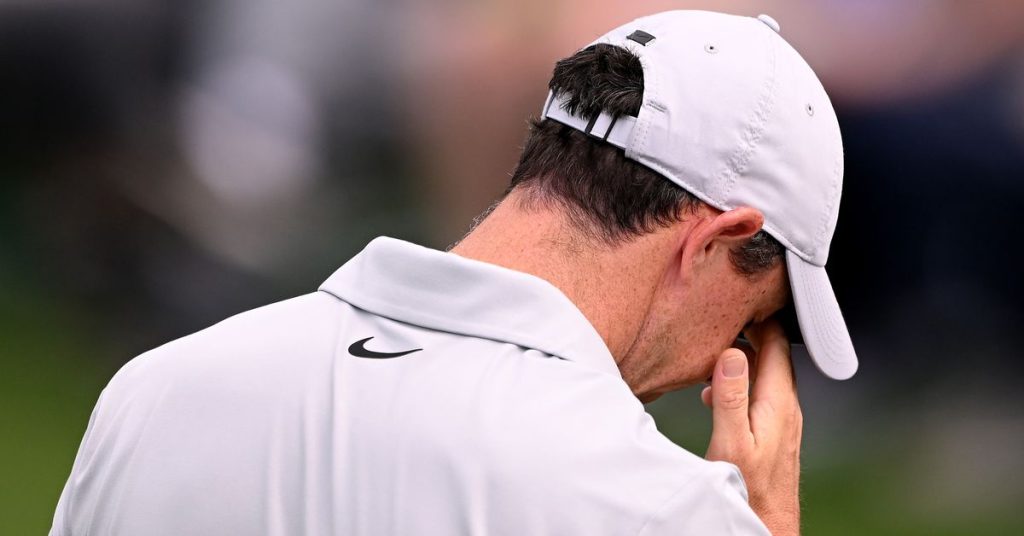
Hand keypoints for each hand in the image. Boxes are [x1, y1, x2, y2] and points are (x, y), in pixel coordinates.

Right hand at [701, 320, 801, 535]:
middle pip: (774, 357)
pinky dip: (742, 384)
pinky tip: (719, 394)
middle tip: (724, 320)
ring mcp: (784, 422)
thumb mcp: (731, 440)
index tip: (740, 303)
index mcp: (778, 403)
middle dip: (751, 334)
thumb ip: (732, 395)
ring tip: (716, 354)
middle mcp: (787, 409)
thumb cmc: (748, 492)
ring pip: (767, 375)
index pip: (777, 345)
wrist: (766, 525)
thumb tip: (732, 353)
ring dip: (744, 360)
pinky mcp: (776, 434)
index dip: (760, 319)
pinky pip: (762, 395)